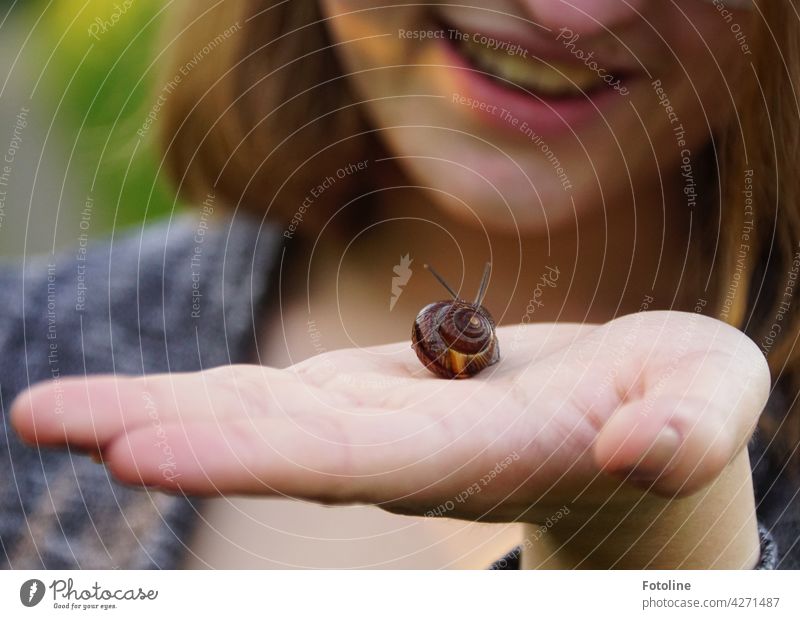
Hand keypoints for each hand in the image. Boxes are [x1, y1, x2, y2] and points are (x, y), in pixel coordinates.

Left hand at [11, 310, 768, 526]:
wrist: (637, 419)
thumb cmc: (679, 407)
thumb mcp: (705, 402)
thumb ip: (685, 428)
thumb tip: (644, 449)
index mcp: (474, 454)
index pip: (349, 461)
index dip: (248, 454)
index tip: (137, 450)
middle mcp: (405, 450)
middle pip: (270, 444)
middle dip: (161, 432)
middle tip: (44, 417)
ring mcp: (377, 422)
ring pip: (253, 418)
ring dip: (153, 411)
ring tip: (47, 413)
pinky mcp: (367, 396)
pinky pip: (272, 396)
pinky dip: (198, 395)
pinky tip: (131, 403)